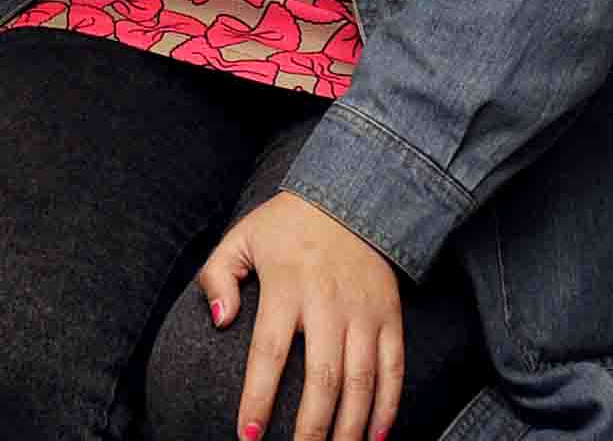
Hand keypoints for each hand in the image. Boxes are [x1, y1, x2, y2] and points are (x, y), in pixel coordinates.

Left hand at [197, 191, 404, 440]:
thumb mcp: (241, 238)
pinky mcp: (391, 317)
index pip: (269, 353)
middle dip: (311, 428)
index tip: (248, 435)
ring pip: (361, 382)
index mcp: (287, 286)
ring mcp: (364, 313)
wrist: (353, 195)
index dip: (258, 398)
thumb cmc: (287, 225)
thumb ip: (218, 277)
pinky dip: (388, 408)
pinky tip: (376, 437)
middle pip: (322, 378)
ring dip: (349, 428)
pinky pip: (394, 370)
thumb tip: (219, 322)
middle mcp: (328, 303)